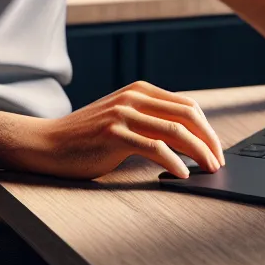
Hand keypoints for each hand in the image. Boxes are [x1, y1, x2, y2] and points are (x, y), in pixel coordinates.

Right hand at [18, 81, 224, 179]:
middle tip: (219, 162)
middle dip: (210, 140)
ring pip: (175, 130)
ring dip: (199, 152)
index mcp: (139, 91)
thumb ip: (147, 120)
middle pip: (187, 115)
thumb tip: (186, 140)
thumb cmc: (85, 138)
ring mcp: (123, 113)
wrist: (46, 143)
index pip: (187, 106)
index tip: (216, 149)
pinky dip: (174, 162)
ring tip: (209, 169)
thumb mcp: (120, 119)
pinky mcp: (114, 134)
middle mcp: (134, 97)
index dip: (207, 128)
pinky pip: (154, 147)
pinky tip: (183, 174)